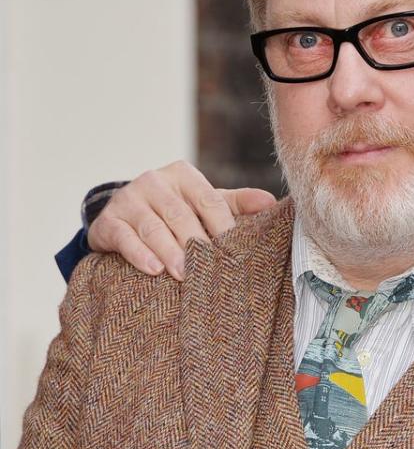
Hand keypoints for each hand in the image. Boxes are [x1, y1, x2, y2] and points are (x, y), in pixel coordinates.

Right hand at [87, 160, 275, 280]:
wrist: (122, 215)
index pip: (208, 199)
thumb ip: (235, 203)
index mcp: (183, 174)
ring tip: (184, 274)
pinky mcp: (108, 221)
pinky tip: (154, 270)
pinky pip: (125, 237)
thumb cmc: (174, 211)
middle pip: (180, 215)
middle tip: (210, 269)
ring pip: (153, 227)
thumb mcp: (203, 204)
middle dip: (196, 243)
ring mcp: (128, 199)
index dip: (222, 225)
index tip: (234, 250)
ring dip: (170, 252)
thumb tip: (271, 202)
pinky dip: (140, 254)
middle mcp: (154, 181)